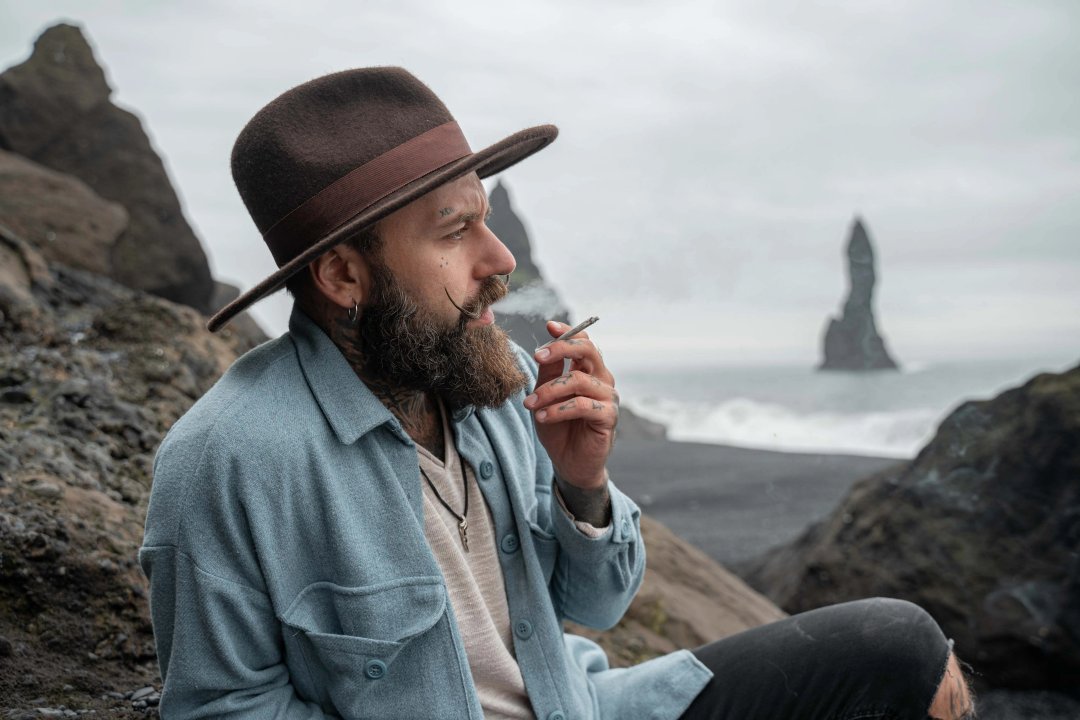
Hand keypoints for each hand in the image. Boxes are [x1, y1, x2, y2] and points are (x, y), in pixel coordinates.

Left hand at [523, 320, 617, 489]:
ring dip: (548, 391)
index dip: (568, 332)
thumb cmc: (558, 428)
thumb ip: (547, 376)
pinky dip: (557, 410)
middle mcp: (601, 380)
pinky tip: (542, 417)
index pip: (583, 342)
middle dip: (561, 348)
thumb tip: (543, 351)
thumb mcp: (546, 398)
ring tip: (530, 404)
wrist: (569, 464)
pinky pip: (582, 405)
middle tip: (538, 356)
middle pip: (588, 351)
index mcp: (587, 371)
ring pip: (578, 380)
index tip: (549, 326)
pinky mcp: (608, 417)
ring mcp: (607, 398)